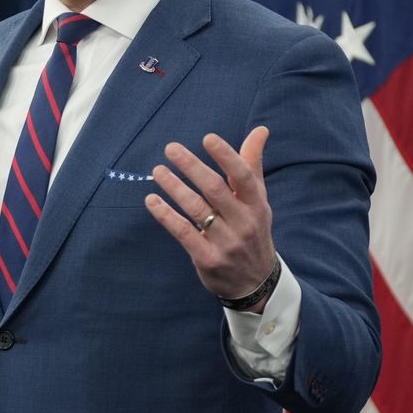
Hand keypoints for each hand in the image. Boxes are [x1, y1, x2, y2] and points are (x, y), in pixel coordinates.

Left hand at [144, 127, 277, 310]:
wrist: (256, 283)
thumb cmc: (252, 230)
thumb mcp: (258, 200)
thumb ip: (252, 165)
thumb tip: (260, 130)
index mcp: (257, 204)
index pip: (242, 176)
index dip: (226, 156)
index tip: (207, 138)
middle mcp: (243, 222)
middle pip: (215, 189)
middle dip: (191, 166)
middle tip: (170, 148)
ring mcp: (226, 242)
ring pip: (197, 209)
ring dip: (174, 187)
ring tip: (158, 170)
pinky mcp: (208, 259)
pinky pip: (184, 233)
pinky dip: (166, 216)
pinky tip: (152, 200)